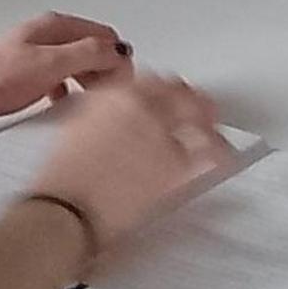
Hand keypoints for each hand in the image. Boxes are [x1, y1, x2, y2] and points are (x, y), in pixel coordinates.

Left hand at [0, 14, 131, 133]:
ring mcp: (33, 57)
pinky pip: (56, 83)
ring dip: (87, 83)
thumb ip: (89, 53)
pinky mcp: (22, 78)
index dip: (119, 58)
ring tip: (92, 105)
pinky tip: (63, 106)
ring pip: (74, 67)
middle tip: (112, 98)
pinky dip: (66, 93)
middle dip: (106, 71)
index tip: (124, 84)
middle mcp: (44, 37)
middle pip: (91, 50)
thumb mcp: (52, 63)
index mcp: (54, 26)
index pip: (104, 33)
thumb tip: (119, 50)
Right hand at [26, 71, 233, 256]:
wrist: (65, 210)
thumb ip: (100, 113)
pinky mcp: (176, 165)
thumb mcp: (75, 129)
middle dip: (189, 97)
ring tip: (215, 127)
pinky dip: (221, 151)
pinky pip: (210, 151)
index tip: (166, 93)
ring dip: (209, 118)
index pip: (150, 78)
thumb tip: (112, 114)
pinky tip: (226, 156)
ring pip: (199, 114)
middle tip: (196, 105)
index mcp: (114, 95)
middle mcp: (142, 107)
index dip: (162, 87)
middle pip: (179, 91)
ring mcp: (162, 133)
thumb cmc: (61, 178)